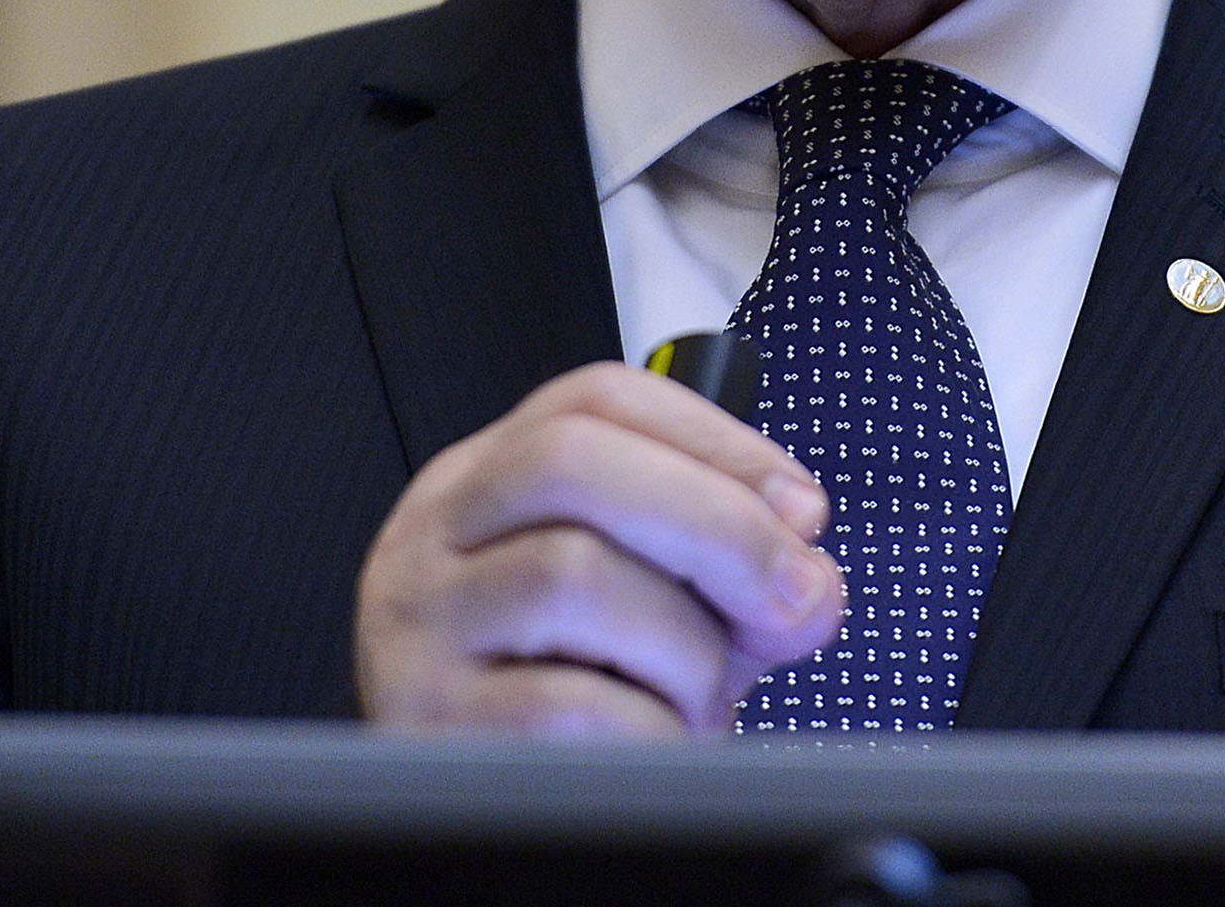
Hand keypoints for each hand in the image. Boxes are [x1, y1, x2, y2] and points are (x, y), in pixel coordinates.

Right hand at [355, 359, 840, 734]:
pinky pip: (564, 705)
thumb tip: (807, 586)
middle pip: (574, 459)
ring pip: (571, 572)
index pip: (596, 399)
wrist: (474, 824)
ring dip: (683, 644)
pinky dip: (649, 729)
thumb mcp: (657, 611)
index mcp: (487, 483)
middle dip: (718, 521)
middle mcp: (432, 535)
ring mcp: (417, 625)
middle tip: (795, 595)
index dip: (718, 439)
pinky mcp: (422, 722)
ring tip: (698, 698)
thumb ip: (735, 577)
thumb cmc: (570, 700)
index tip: (801, 507)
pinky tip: (659, 746)